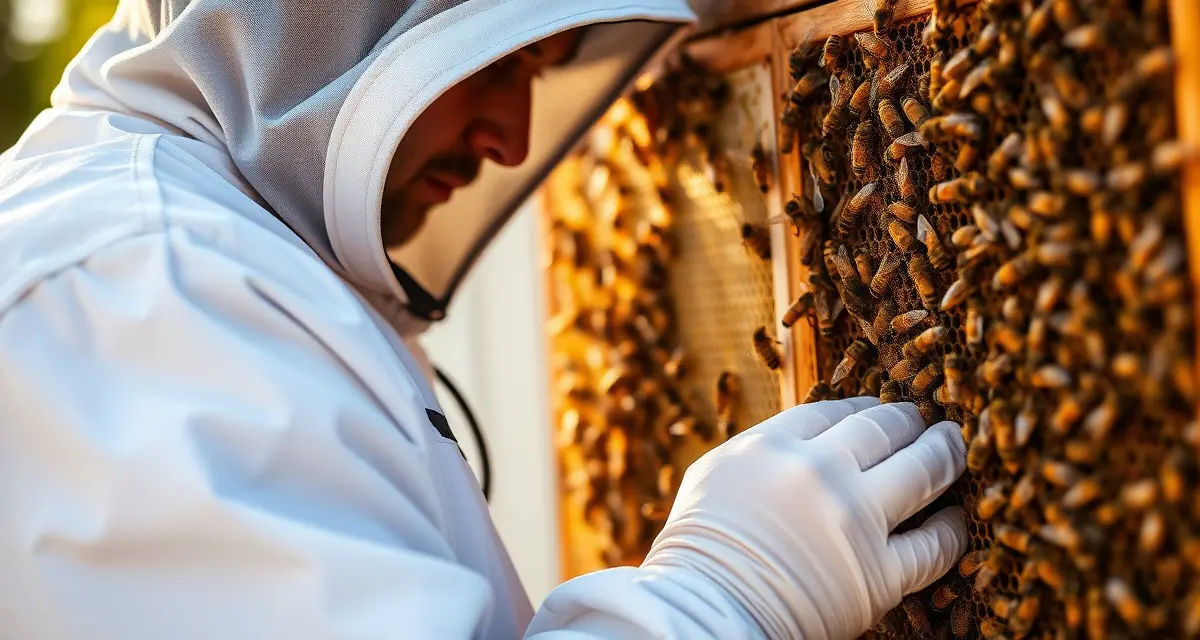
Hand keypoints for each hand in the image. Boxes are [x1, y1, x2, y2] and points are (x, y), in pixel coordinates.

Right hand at [641, 398, 966, 638]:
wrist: (706, 611)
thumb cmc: (699, 550)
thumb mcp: (716, 475)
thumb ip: (762, 451)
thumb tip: (803, 440)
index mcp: (773, 445)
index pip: (835, 411)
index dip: (865, 408)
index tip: (879, 414)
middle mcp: (817, 472)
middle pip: (884, 429)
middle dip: (910, 422)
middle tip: (926, 423)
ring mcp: (853, 521)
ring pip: (923, 470)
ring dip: (946, 454)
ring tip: (955, 448)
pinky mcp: (879, 574)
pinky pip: (934, 544)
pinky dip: (950, 529)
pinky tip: (952, 521)